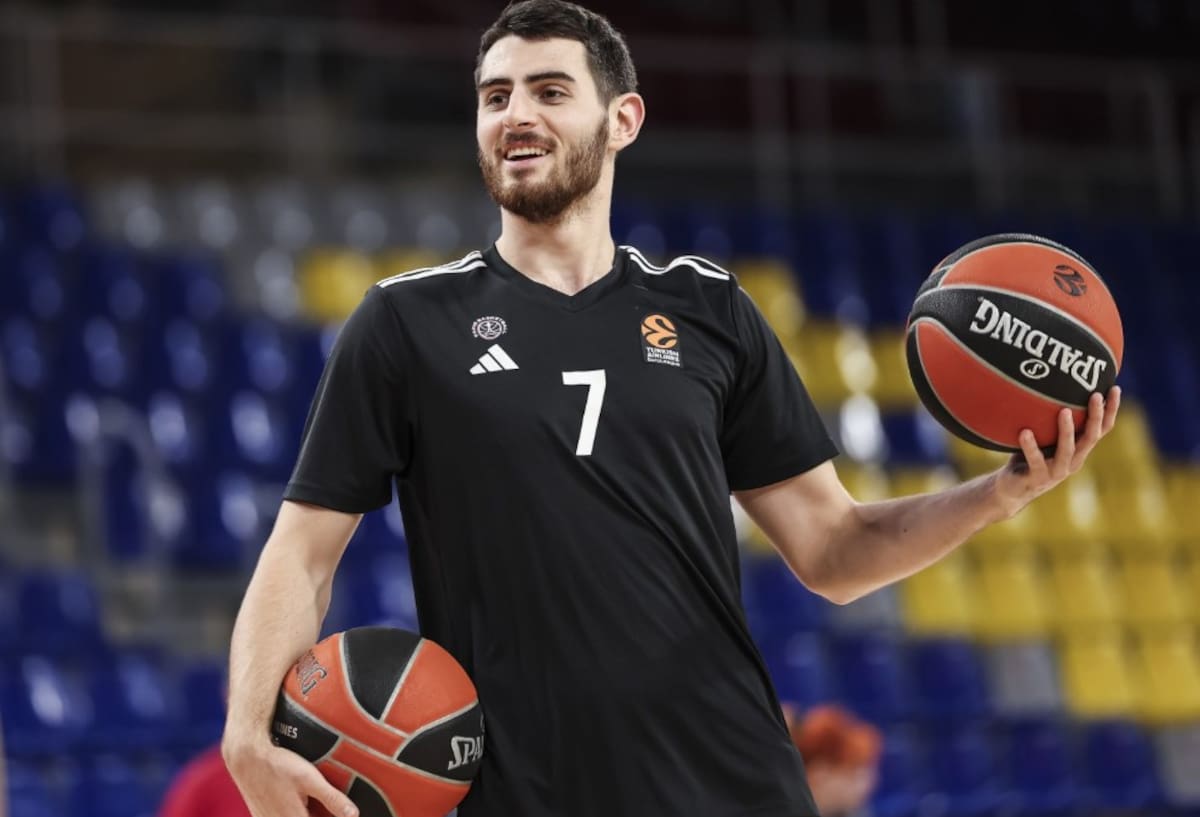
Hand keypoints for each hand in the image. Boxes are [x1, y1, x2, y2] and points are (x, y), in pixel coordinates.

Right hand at [224, 738, 357, 816]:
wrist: (246, 757)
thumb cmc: (278, 765)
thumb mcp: (310, 779)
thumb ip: (332, 799)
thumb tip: (353, 815)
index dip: (331, 816)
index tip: (339, 813)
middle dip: (318, 811)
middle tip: (326, 805)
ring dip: (307, 811)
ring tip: (308, 798)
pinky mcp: (260, 815)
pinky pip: (280, 816)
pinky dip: (293, 811)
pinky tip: (298, 799)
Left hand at [993, 386, 1120, 517]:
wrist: (1011, 489)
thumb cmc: (1027, 456)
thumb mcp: (1043, 435)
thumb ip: (1048, 416)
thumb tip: (1048, 382)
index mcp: (1079, 450)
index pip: (1102, 429)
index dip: (1111, 411)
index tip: (1114, 387)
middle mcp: (1073, 460)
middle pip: (1091, 438)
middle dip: (1095, 416)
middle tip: (1095, 395)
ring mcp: (1056, 471)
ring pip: (1067, 450)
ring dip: (1067, 431)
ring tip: (1064, 411)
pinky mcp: (1037, 478)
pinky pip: (1035, 460)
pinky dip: (1030, 446)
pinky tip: (1024, 432)